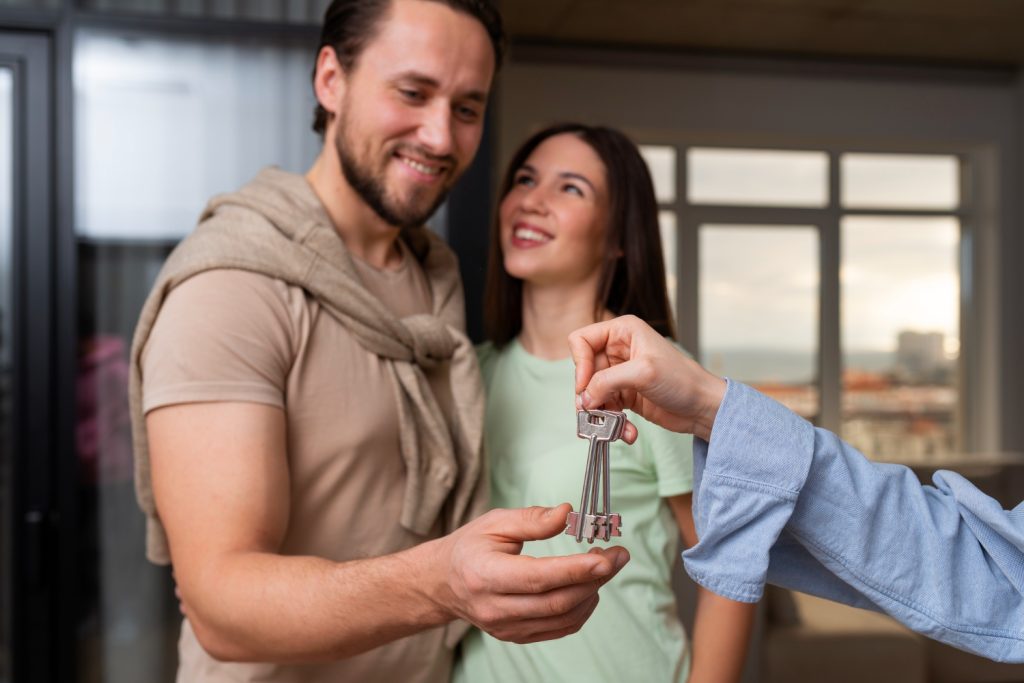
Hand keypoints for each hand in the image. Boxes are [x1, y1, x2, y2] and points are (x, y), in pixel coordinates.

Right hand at [433, 503, 629, 643]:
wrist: (443, 583)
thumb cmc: (470, 547)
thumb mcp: (495, 522)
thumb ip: (533, 520)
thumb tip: (568, 513)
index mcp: (485, 575)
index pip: (537, 577)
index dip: (575, 570)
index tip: (605, 557)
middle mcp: (494, 608)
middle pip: (556, 601)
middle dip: (595, 579)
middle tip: (618, 555)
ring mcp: (506, 627)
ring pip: (563, 617)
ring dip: (593, 593)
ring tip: (605, 566)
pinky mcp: (517, 636)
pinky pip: (560, 629)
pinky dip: (582, 609)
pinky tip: (589, 586)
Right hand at [567, 315, 726, 441]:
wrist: (703, 408)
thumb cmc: (683, 380)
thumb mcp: (643, 373)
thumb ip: (607, 381)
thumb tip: (584, 398)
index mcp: (623, 332)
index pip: (581, 341)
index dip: (580, 364)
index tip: (585, 387)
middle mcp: (618, 350)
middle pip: (584, 371)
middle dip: (588, 395)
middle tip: (593, 413)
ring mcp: (620, 374)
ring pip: (591, 393)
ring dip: (600, 414)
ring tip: (614, 427)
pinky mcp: (624, 395)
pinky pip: (605, 409)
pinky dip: (611, 423)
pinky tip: (627, 432)